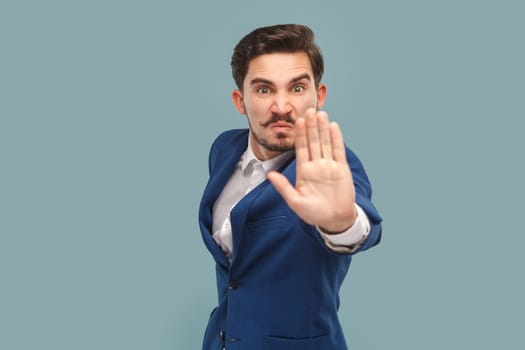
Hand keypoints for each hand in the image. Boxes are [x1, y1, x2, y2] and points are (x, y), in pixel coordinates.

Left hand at [267, 108, 356, 232]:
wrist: (334, 220)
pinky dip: (336, 138)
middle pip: (312, 141)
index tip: (297, 120)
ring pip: (325, 142)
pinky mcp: (341, 168)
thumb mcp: (295, 202)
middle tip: (309, 110)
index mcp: (304, 171)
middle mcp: (316, 165)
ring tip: (321, 113)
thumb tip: (269, 176)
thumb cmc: (313, 213)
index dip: (299, 134)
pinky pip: (338, 151)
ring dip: (323, 128)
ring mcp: (329, 165)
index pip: (300, 148)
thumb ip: (283, 188)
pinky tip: (333, 126)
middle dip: (310, 126)